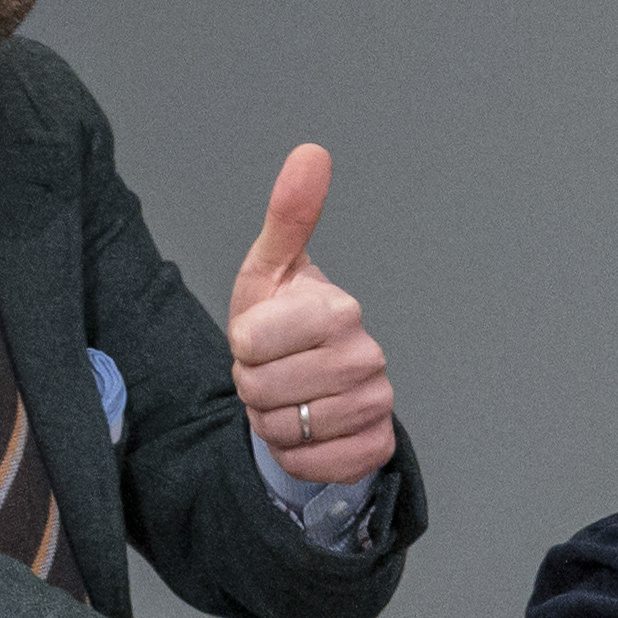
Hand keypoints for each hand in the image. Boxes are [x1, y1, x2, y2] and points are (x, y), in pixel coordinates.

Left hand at [221, 144, 395, 489]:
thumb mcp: (271, 270)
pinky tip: (307, 431)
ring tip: (288, 399)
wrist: (315, 385)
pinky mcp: (377, 447)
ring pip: (284, 431)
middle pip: (262, 390)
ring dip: (271, 422)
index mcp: (340, 310)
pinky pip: (311, 464)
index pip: (251, 343)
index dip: (241, 345)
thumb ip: (288, 215)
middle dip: (253, 387)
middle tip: (272, 371)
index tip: (260, 338)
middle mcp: (368, 357)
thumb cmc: (284, 322)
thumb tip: (312, 152)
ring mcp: (376, 404)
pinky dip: (296, 456)